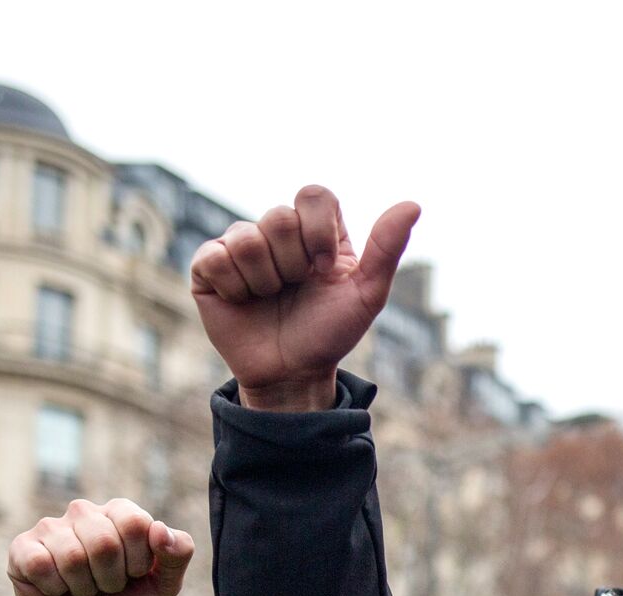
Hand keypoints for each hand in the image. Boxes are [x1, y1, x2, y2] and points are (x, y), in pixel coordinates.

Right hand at [8, 499, 194, 595]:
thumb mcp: (164, 586)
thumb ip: (178, 554)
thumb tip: (160, 529)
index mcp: (121, 512)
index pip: (135, 523)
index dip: (139, 560)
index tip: (136, 575)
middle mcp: (85, 513)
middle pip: (105, 540)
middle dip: (112, 578)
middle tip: (108, 587)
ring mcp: (51, 528)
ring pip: (72, 556)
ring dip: (84, 587)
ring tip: (84, 589)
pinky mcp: (22, 549)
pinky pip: (40, 564)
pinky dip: (55, 589)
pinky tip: (57, 590)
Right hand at [191, 185, 420, 410]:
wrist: (292, 373)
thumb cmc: (330, 333)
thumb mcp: (368, 294)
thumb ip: (388, 248)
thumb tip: (414, 204)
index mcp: (317, 231)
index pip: (314, 196)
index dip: (318, 232)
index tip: (323, 270)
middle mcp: (278, 232)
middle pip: (278, 216)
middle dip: (293, 264)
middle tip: (295, 289)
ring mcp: (240, 246)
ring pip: (246, 238)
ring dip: (265, 281)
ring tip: (270, 299)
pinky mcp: (208, 266)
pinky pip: (215, 257)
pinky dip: (235, 287)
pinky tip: (243, 301)